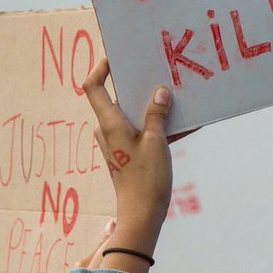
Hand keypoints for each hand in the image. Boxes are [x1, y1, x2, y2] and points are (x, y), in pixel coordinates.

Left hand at [82, 58, 172, 272]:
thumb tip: (159, 92)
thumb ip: (157, 114)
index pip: (92, 87)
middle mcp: (108, 130)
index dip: (100, 69)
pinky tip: (180, 124)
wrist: (142, 214)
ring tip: (172, 97)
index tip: (115, 58)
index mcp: (109, 123)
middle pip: (115, 98)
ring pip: (131, 114)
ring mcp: (116, 142)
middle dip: (135, 86)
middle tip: (156, 73)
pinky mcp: (127, 153)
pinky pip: (140, 130)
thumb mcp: (157, 142)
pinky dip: (155, 125)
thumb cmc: (146, 178)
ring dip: (149, 106)